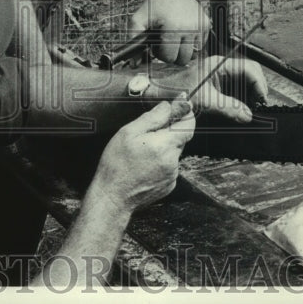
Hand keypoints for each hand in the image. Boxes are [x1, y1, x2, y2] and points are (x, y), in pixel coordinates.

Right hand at [90, 99, 194, 215]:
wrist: (113, 197)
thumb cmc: (116, 164)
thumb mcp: (128, 132)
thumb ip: (153, 117)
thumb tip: (169, 106)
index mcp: (165, 145)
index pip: (189, 125)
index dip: (186, 113)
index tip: (180, 105)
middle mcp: (173, 160)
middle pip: (181, 137)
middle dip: (169, 130)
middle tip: (148, 132)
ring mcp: (172, 174)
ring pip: (174, 152)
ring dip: (164, 146)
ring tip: (142, 152)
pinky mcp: (169, 185)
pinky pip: (170, 165)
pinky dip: (161, 161)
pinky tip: (144, 164)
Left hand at [128, 0, 211, 64]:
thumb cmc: (154, 4)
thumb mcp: (138, 19)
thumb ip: (134, 41)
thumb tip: (134, 64)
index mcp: (173, 28)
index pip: (169, 57)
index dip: (160, 53)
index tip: (156, 43)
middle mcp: (190, 28)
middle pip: (182, 59)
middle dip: (172, 54)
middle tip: (165, 42)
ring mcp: (200, 26)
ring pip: (193, 54)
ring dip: (182, 49)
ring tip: (174, 36)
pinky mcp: (207, 24)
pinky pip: (200, 44)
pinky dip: (192, 42)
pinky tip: (183, 31)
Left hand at [150, 56, 268, 122]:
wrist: (156, 91)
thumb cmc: (175, 89)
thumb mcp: (204, 99)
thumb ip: (228, 107)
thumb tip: (247, 115)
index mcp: (220, 64)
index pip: (250, 68)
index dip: (260, 84)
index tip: (262, 100)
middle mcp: (220, 68)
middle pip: (249, 74)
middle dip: (257, 89)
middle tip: (258, 106)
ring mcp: (217, 77)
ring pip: (242, 83)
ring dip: (249, 96)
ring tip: (250, 110)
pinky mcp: (213, 87)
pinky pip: (232, 91)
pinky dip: (239, 101)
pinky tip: (238, 111)